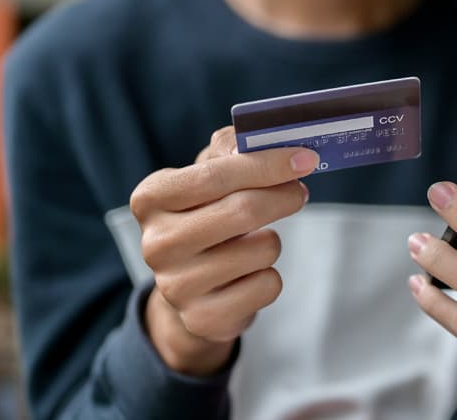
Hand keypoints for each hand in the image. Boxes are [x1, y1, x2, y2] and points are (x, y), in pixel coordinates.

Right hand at [129, 126, 316, 375]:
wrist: (189, 288)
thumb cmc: (205, 216)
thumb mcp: (206, 177)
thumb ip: (230, 150)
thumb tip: (258, 138)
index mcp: (151, 198)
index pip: (215, 174)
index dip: (265, 164)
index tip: (305, 157)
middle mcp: (156, 243)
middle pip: (242, 210)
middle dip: (283, 196)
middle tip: (300, 191)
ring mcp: (177, 286)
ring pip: (262, 250)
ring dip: (272, 241)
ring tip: (255, 242)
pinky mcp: (204, 318)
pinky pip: (267, 285)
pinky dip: (269, 276)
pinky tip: (248, 275)